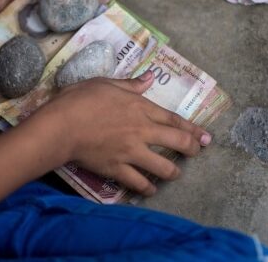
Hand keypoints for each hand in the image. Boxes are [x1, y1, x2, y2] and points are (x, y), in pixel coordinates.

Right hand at [32, 72, 211, 196]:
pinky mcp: (117, 168)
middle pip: (177, 142)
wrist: (61, 125)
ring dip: (173, 172)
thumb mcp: (106, 83)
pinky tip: (151, 190)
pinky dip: (147, 188)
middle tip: (197, 152)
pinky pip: (138, 182)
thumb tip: (150, 77)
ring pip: (163, 167)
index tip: (205, 135)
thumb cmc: (80, 99)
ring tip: (175, 174)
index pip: (173, 120)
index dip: (192, 129)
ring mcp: (131, 152)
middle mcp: (142, 131)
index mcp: (140, 108)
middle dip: (192, 149)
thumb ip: (131, 83)